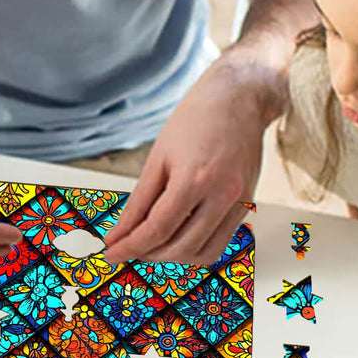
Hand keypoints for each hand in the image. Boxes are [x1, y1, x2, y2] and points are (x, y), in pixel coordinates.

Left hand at [103, 52, 282, 263]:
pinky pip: (220, 243)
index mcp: (195, 178)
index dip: (129, 247)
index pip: (157, 229)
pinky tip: (176, 238)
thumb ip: (139, 202)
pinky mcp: (247, 205)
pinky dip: (194, 249)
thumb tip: (119, 233)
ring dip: (172, 258)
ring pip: (203, 254)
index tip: (110, 254)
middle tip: (126, 248)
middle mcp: (223, 195)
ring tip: (150, 246)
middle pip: (180, 247)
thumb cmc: (196, 119)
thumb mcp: (158, 158)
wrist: (239, 99)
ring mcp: (240, 202)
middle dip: (148, 254)